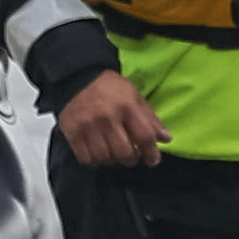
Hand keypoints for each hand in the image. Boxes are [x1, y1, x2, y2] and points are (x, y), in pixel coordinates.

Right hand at [54, 69, 168, 167]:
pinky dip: (94, 161)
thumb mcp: (134, 97)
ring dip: (112, 161)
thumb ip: (150, 119)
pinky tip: (97, 154)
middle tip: (131, 156)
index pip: (144, 137)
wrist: (77, 78)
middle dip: (131, 159)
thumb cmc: (110, 88)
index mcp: (127, 107)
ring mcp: (88, 127)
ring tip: (113, 154)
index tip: (152, 160)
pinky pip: (86, 159)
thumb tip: (166, 139)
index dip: (151, 153)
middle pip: (125, 153)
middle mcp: (108, 118)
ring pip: (105, 158)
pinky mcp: (73, 133)